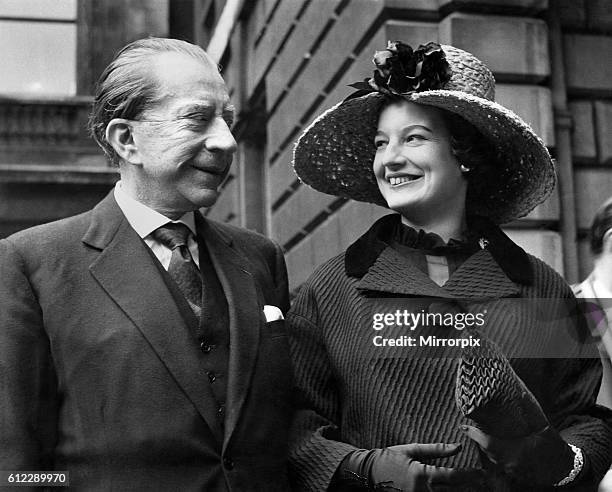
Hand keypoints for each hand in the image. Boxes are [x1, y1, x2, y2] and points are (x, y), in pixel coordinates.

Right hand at [364, 443, 484, 490]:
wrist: (369, 471)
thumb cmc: (390, 457)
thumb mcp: (412, 450)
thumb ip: (436, 449)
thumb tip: (458, 447)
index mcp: (421, 474)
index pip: (452, 477)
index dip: (469, 475)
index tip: (481, 473)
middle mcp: (421, 490)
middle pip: (452, 491)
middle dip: (469, 487)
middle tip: (483, 482)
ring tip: (472, 488)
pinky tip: (453, 490)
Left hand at [461, 424, 575, 485]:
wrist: (565, 468)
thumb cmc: (552, 446)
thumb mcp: (542, 428)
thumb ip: (527, 416)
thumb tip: (519, 393)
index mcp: (516, 451)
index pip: (487, 442)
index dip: (473, 434)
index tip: (463, 426)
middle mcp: (511, 463)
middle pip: (486, 450)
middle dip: (478, 439)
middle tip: (471, 428)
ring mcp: (513, 472)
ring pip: (492, 459)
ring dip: (485, 447)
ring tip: (480, 435)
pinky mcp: (515, 476)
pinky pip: (500, 465)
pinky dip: (495, 456)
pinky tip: (495, 447)